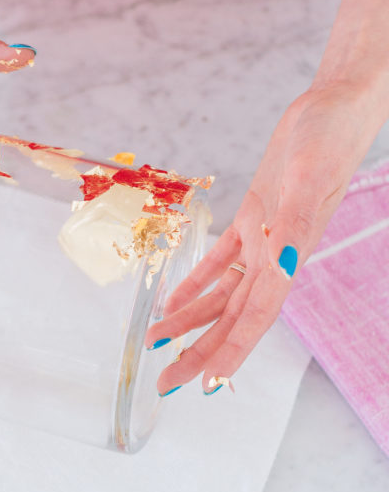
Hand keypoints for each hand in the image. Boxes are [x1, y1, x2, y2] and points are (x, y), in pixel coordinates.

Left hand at [145, 80, 380, 395]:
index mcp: (287, 257)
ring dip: (191, 321)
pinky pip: (221, 261)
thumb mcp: (307, 182)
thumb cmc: (328, 140)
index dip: (232, 352)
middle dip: (200, 351)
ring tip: (158, 343)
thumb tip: (283, 271)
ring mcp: (263, 239)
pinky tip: (174, 298)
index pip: (255, 317)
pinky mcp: (253, 217)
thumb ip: (294, 228)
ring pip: (222, 294)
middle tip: (167, 382)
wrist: (334, 107)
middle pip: (232, 318)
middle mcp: (274, 258)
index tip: (207, 384)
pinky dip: (197, 282)